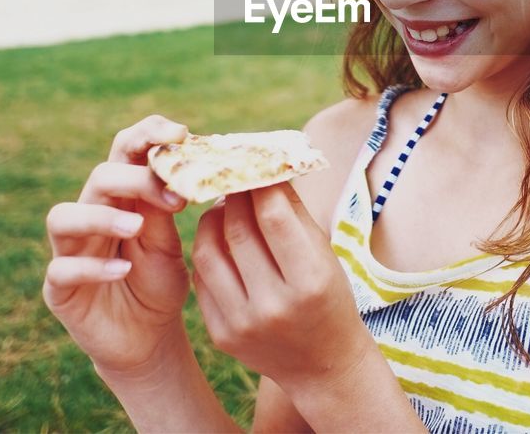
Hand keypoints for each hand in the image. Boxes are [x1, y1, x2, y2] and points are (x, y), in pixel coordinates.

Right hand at [43, 115, 192, 374]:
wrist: (147, 339)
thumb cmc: (157, 283)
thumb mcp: (168, 242)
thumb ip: (165, 207)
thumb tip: (185, 163)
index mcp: (121, 197)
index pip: (125, 150)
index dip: (147, 134)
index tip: (181, 133)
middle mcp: (90, 215)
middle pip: (98, 178)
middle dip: (134, 179)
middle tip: (174, 197)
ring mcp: (69, 250)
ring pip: (63, 217)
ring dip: (101, 218)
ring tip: (136, 228)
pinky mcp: (59, 288)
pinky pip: (61, 268)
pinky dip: (92, 267)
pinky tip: (123, 271)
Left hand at [191, 182, 372, 392]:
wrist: (322, 364)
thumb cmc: (328, 297)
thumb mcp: (324, 255)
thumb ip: (294, 212)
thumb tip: (264, 166)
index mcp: (310, 280)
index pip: (274, 216)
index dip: (259, 184)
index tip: (253, 164)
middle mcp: (274, 304)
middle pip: (237, 230)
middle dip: (232, 196)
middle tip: (232, 178)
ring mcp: (242, 322)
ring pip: (208, 251)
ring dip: (211, 220)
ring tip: (223, 208)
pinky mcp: (221, 334)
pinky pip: (201, 278)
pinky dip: (207, 251)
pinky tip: (220, 242)